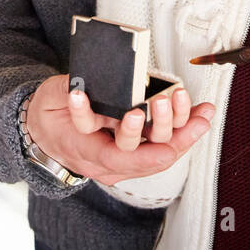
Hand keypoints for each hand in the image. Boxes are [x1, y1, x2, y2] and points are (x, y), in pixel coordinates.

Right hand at [25, 73, 213, 186]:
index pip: (112, 154)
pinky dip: (186, 130)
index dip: (129, 136)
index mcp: (85, 151)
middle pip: (141, 154)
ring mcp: (125, 160)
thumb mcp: (52, 98)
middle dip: (160, 127)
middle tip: (165, 100)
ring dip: (182, 130)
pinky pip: (165, 146)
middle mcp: (109, 163)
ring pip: (159, 152)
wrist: (47, 136)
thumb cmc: (51, 117)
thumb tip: (93, 87)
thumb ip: (73, 94)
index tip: (136, 114)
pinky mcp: (138, 152)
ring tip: (195, 108)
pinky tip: (202, 115)